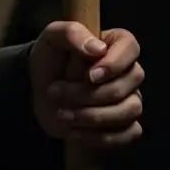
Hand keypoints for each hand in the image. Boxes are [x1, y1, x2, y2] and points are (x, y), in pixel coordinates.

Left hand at [29, 22, 143, 146]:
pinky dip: (100, 136)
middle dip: (89, 94)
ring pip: (130, 110)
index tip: (89, 75)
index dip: (114, 64)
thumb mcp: (51, 38)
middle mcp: (127, 71)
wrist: (38, 90)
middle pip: (126, 85)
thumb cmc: (49, 59)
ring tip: (62, 114)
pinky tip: (75, 131)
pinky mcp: (124, 124)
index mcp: (114, 43)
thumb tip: (98, 49)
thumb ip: (71, 33)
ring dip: (92, 116)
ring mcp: (130, 98)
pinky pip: (128, 133)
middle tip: (56, 92)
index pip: (130, 47)